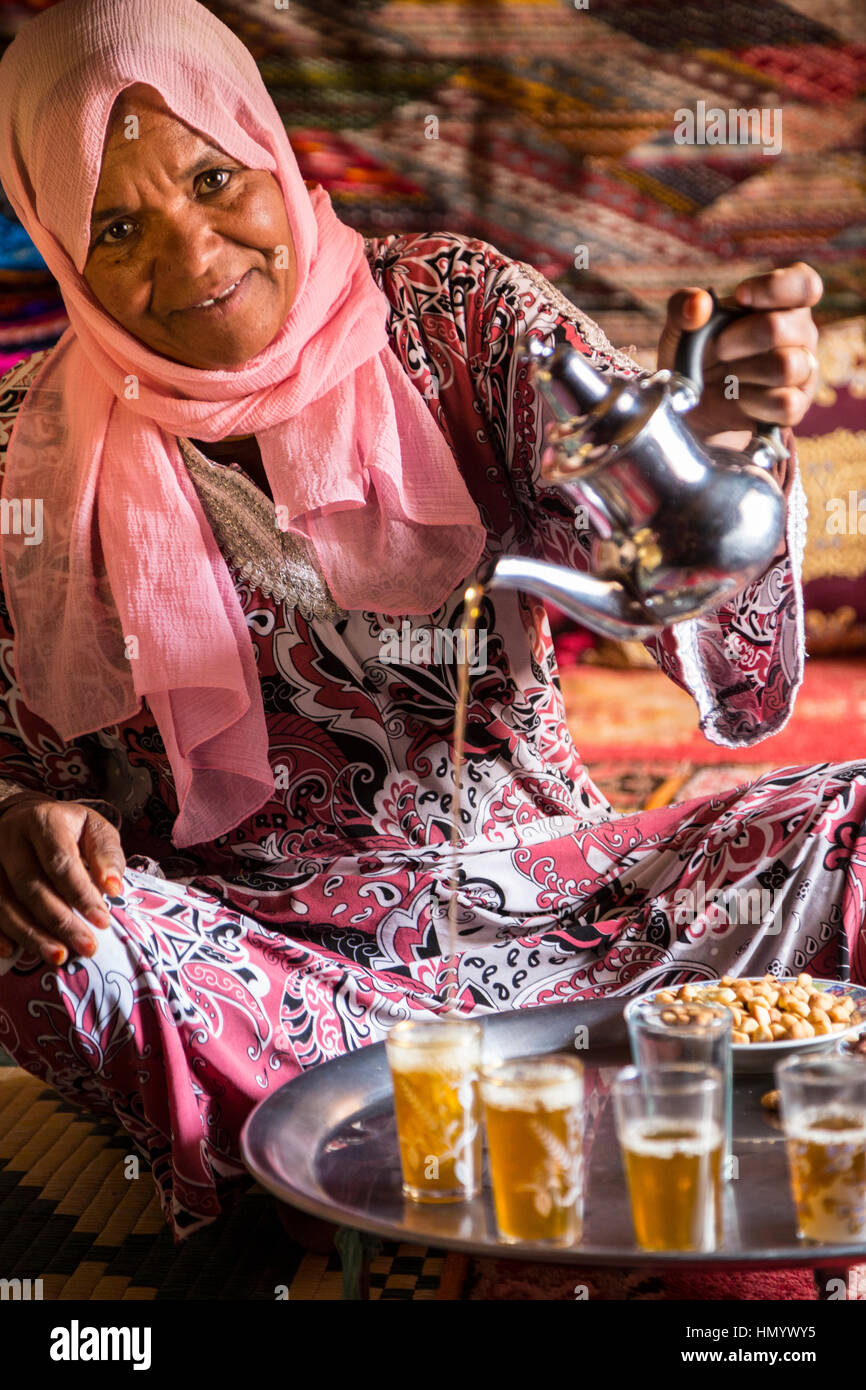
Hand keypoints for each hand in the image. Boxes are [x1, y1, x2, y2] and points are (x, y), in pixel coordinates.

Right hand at [0, 798, 125, 965]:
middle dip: (60, 921)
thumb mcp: (93, 829)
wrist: (26, 817)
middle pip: (31, 885)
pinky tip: (13, 951)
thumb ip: (106, 854)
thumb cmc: (67, 828)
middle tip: (86, 946)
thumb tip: (113, 887)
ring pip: (5, 902)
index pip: (61, 862)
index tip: (102, 921)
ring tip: (58, 956)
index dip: (81, 894)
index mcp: (43, 821)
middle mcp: (10, 838)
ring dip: (32, 934)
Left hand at [656, 263, 822, 460]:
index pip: (805, 284)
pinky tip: (738, 398)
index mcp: (783, 303)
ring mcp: (802, 371)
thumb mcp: (681, 325)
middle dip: (737, 338)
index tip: (741, 295)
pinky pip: (785, 403)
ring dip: (743, 371)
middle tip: (719, 347)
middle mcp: (801, 334)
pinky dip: (752, 402)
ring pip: (786, 366)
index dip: (775, 287)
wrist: (693, 404)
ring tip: (726, 375)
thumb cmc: (697, 353)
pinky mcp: (795, 406)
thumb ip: (683, 306)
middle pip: (780, 327)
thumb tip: (698, 304)